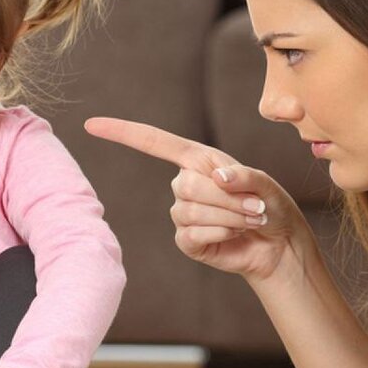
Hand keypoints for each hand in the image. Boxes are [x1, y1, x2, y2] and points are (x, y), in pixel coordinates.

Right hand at [84, 117, 311, 280]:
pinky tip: (235, 233)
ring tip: (251, 218)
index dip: (122, 132)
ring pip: (190, 210)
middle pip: (184, 185)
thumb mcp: (263, 183)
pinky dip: (220, 232)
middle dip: (226, 197)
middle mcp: (184, 184)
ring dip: (229, 216)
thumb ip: (243, 176)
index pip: (153, 142)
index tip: (91, 125)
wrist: (277, 242)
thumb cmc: (269, 205)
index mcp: (197, 160)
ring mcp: (182, 213)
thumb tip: (217, 178)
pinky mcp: (187, 240)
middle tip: (255, 206)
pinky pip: (191, 233)